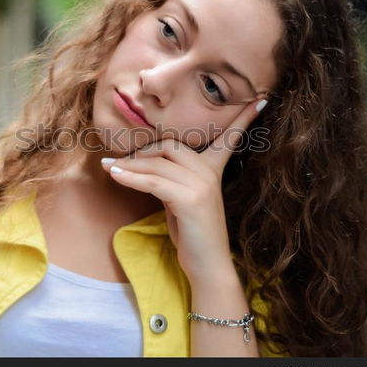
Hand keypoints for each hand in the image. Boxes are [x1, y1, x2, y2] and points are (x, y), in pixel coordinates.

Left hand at [100, 99, 266, 282]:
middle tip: (119, 162)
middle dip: (142, 152)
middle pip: (170, 146)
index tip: (259, 101)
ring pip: (157, 164)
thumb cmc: (193, 234)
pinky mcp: (189, 199)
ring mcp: (201, 185)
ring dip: (128, 165)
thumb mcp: (183, 199)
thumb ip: (172, 178)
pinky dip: (130, 177)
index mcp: (213, 170)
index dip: (241, 120)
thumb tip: (145, 165)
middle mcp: (209, 173)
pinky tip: (115, 175)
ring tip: (108, 167)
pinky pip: (153, 181)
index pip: (228, 139)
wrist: (207, 265)